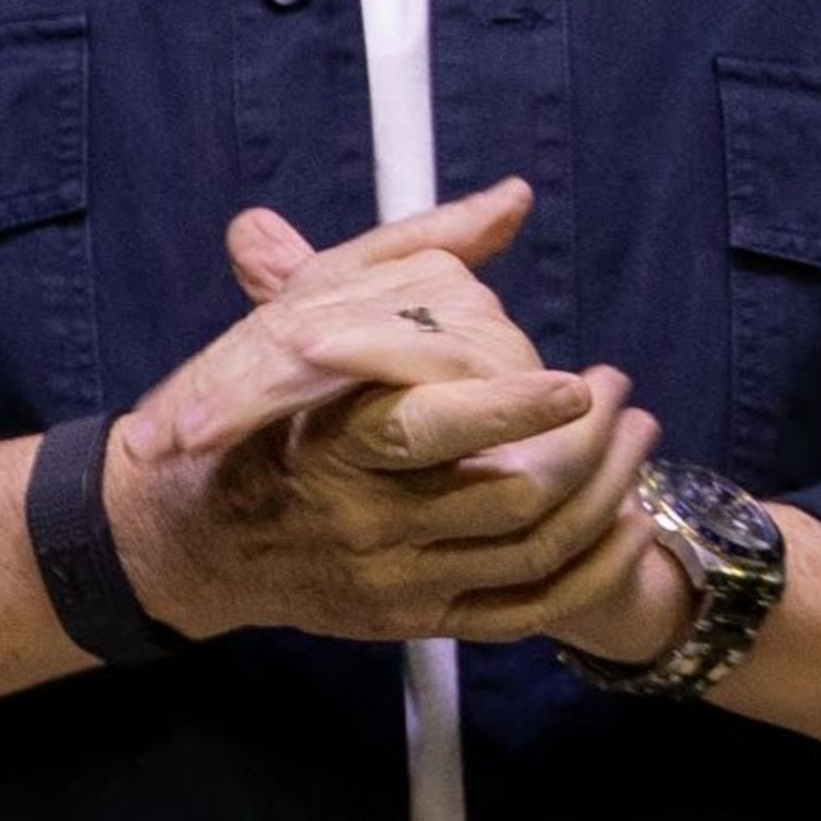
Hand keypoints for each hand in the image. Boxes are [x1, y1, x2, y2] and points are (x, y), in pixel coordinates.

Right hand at [103, 181, 661, 643]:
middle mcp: (365, 521)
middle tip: (616, 388)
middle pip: (510, 494)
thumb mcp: (303, 316)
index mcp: (331, 441)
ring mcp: (395, 581)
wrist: (184, 538)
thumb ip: (412, 256)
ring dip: (606, 491)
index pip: (430, 430)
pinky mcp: (416, 620)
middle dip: (587, 442)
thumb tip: (510, 200)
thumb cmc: (248, 412)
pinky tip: (629, 522)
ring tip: (636, 432)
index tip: (570, 381)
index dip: (511, 410)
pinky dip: (591, 570)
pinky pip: (528, 610)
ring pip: (532, 550)